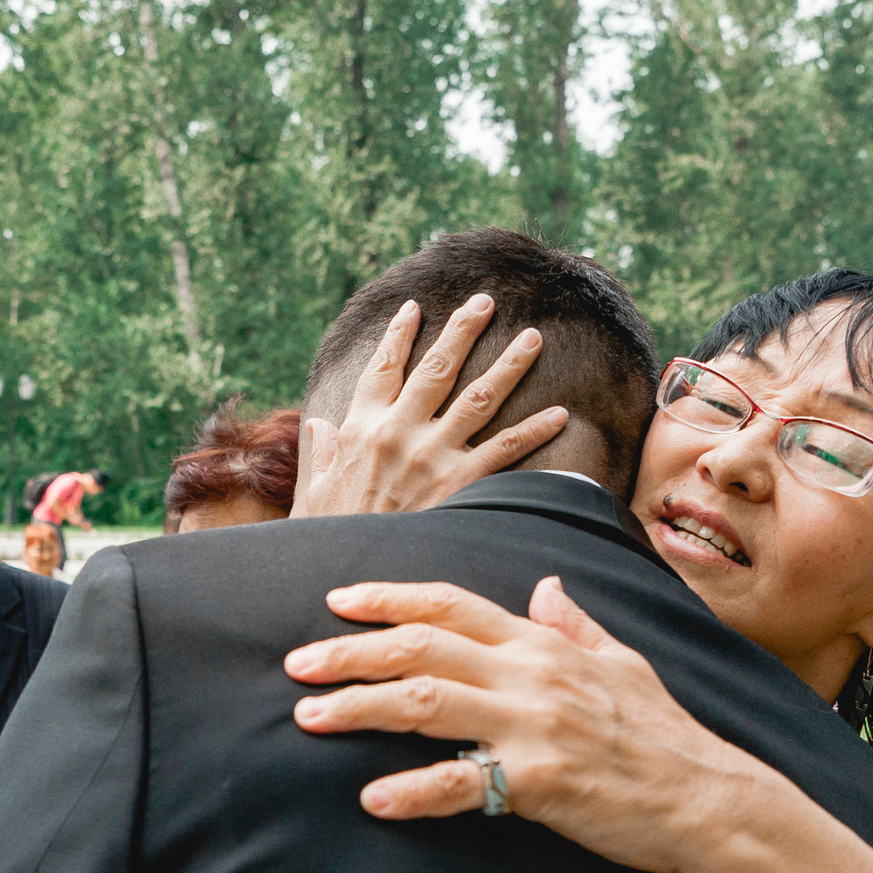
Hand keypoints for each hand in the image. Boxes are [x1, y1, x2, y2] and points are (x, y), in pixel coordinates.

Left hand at [284, 576, 731, 872]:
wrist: (710, 799)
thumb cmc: (664, 735)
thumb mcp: (623, 664)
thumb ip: (575, 626)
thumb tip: (546, 587)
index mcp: (543, 643)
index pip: (451, 602)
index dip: (388, 597)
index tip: (336, 601)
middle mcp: (531, 673)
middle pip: (420, 646)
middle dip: (349, 652)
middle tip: (295, 665)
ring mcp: (533, 725)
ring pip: (424, 701)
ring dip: (358, 708)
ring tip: (308, 719)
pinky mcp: (539, 781)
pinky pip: (461, 783)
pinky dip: (411, 792)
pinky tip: (371, 800)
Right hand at [290, 296, 563, 519]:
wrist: (348, 571)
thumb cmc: (329, 537)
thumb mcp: (313, 492)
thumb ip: (318, 453)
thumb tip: (318, 424)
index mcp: (360, 429)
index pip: (382, 368)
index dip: (399, 336)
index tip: (414, 309)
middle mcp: (398, 432)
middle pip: (437, 368)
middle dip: (462, 330)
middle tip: (485, 301)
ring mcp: (431, 456)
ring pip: (478, 397)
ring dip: (509, 365)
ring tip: (533, 338)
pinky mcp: (459, 485)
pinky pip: (504, 450)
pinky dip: (534, 431)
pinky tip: (560, 414)